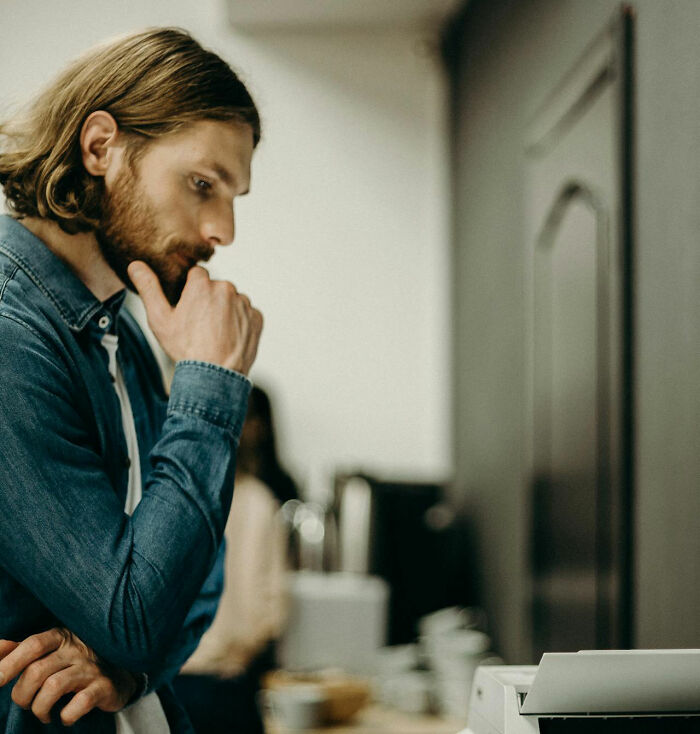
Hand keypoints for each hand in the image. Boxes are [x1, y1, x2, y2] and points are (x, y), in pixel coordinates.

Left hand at [0, 628, 137, 725]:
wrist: (120, 673)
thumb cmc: (76, 662)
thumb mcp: (51, 649)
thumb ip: (22, 650)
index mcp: (61, 636)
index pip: (32, 645)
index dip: (10, 663)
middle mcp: (76, 649)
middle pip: (36, 671)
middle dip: (22, 694)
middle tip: (26, 704)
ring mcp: (91, 667)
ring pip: (53, 687)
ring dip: (39, 708)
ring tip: (43, 714)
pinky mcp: (104, 686)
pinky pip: (79, 703)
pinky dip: (67, 715)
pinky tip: (65, 716)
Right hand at [128, 261, 262, 375]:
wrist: (216, 376)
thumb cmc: (186, 349)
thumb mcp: (160, 319)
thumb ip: (149, 288)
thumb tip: (135, 265)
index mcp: (203, 284)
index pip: (196, 275)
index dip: (190, 291)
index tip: (187, 308)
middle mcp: (226, 288)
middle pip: (215, 288)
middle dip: (209, 301)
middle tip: (200, 325)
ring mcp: (244, 303)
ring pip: (232, 301)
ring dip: (225, 311)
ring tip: (214, 334)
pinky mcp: (256, 318)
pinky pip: (246, 315)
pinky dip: (240, 323)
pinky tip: (228, 338)